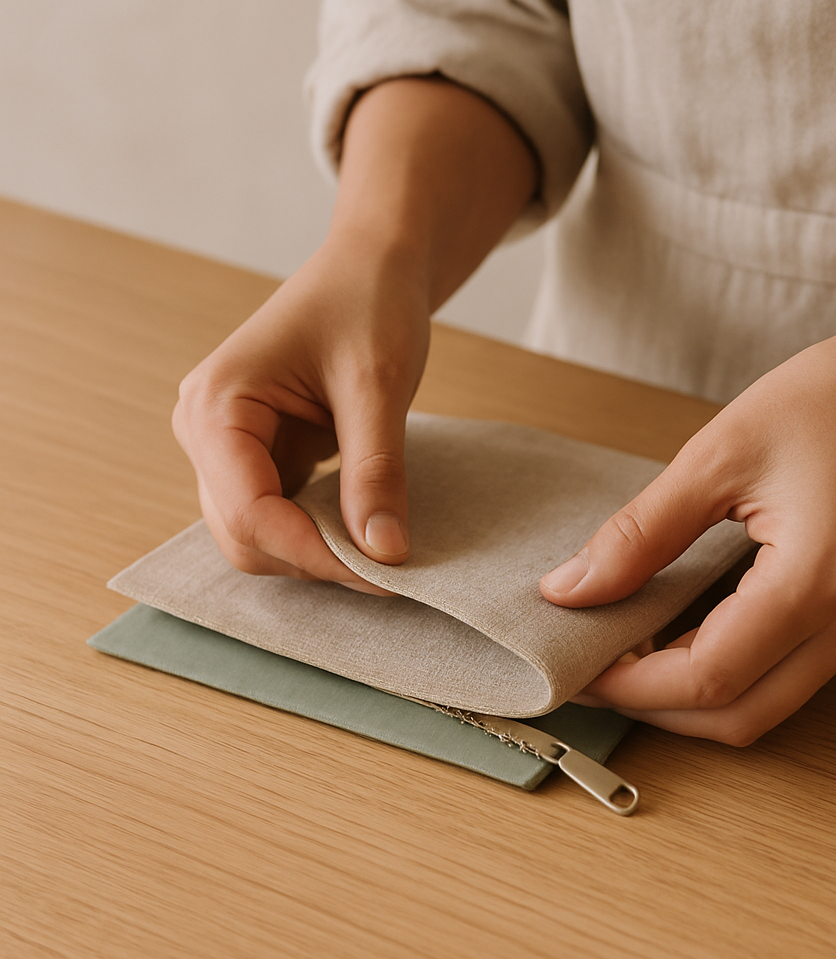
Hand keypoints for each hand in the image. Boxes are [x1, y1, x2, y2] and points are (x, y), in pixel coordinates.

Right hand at [172, 235, 427, 592]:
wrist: (370, 265)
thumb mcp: (377, 386)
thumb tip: (385, 554)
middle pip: (244, 537)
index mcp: (217, 406)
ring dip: (315, 554)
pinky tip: (361, 531)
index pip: (250, 514)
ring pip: (257, 537)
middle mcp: (205, 431)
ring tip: (380, 550)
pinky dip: (318, 535)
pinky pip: (277, 517)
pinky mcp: (258, 457)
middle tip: (390, 569)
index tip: (385, 576)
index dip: (316, 555)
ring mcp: (227, 448)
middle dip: (314, 560)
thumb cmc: (367, 303)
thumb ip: (376, 472)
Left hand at [540, 311, 835, 744]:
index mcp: (821, 579)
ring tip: (628, 655)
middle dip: (656, 709)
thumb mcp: (720, 454)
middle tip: (593, 671)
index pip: (709, 677)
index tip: (578, 667)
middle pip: (739, 715)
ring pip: (766, 704)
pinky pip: (789, 672)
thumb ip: (641, 532)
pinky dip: (729, 671)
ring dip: (691, 697)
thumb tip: (572, 588)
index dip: (632, 686)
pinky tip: (682, 636)